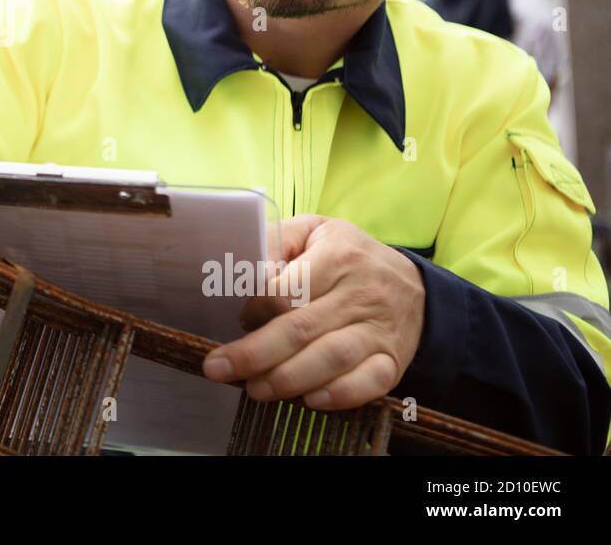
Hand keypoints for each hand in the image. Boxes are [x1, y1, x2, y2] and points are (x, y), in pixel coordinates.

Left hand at [201, 214, 425, 409]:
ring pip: (331, 359)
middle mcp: (360, 294)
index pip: (287, 290)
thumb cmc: (348, 256)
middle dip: (255, 354)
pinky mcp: (393, 360)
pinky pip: (370, 383)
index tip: (241, 318)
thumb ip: (275, 240)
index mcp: (338, 256)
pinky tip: (309, 400)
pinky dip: (340, 395)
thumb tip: (245, 269)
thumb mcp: (313, 231)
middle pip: (301, 329)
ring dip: (287, 379)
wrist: (412, 285)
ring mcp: (379, 330)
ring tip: (255, 389)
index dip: (256, 309)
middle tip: (219, 369)